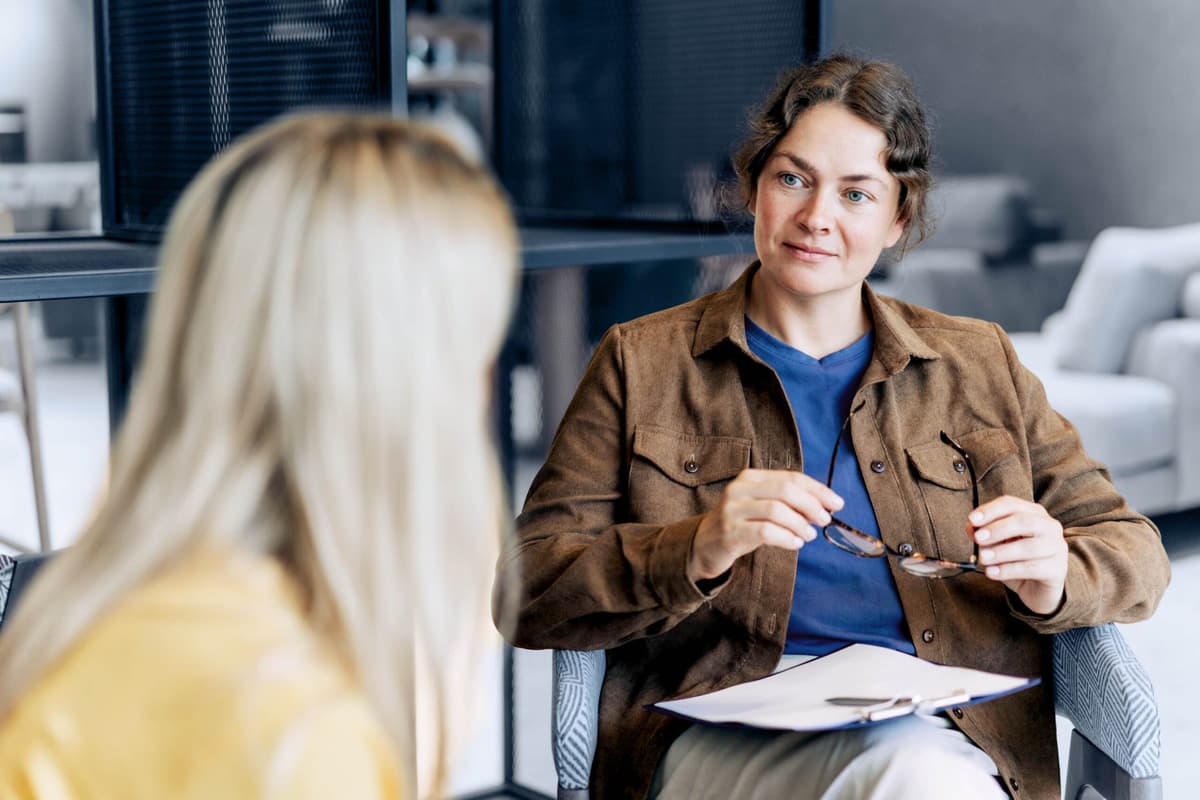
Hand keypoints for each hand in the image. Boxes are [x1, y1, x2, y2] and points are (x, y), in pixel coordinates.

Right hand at [688, 469, 843, 581]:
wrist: (704, 545)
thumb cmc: (741, 524)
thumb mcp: (760, 506)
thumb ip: (787, 502)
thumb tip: (824, 507)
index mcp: (750, 478)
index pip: (790, 478)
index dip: (817, 490)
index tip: (837, 503)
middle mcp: (739, 489)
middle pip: (785, 491)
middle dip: (811, 505)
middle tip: (824, 520)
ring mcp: (732, 510)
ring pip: (776, 510)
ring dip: (800, 524)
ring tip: (808, 535)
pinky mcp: (731, 532)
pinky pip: (765, 532)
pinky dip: (786, 538)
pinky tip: (795, 544)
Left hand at [969, 496, 1066, 614]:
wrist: (1037, 588)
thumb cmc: (1016, 560)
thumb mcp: (997, 544)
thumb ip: (984, 534)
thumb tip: (971, 528)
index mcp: (1033, 513)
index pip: (1011, 504)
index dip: (990, 510)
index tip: (972, 520)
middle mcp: (1049, 526)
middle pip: (1024, 521)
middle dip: (997, 529)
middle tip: (978, 539)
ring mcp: (1057, 547)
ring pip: (1029, 547)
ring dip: (1001, 552)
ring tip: (983, 558)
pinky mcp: (1057, 569)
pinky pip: (1032, 568)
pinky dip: (1008, 570)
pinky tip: (992, 573)